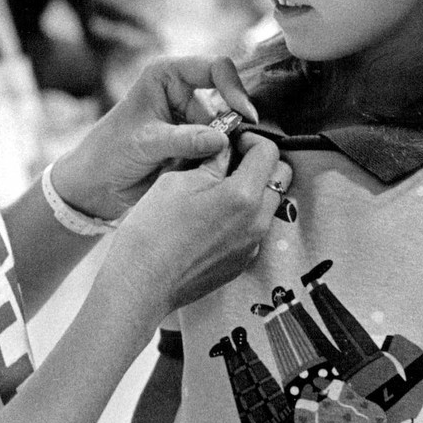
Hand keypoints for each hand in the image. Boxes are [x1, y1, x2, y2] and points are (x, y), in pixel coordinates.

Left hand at [50, 56, 258, 220]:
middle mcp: (182, 91)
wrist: (95, 184)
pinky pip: (218, 147)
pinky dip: (218, 159)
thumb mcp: (145, 143)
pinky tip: (210, 173)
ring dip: (224, 147)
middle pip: (226, 100)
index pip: (215, 68)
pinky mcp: (193, 141)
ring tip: (211, 167)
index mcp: (167, 74)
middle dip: (231, 126)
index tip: (245, 116)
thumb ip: (184, 140)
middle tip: (235, 151)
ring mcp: (189, 117)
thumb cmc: (110, 152)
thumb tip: (223, 139)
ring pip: (225, 128)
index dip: (234, 88)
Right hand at [101, 133, 290, 312]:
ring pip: (270, 204)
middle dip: (261, 162)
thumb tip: (226, 147)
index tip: (232, 142)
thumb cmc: (153, 229)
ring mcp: (252, 245)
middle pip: (281, 177)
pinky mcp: (242, 262)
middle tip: (231, 160)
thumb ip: (211, 160)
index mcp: (243, 196)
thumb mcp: (178, 181)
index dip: (250, 139)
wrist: (142, 283)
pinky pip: (256, 229)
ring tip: (220, 189)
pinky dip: (245, 215)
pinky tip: (214, 217)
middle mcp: (257, 222)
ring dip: (255, 189)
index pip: (269, 152)